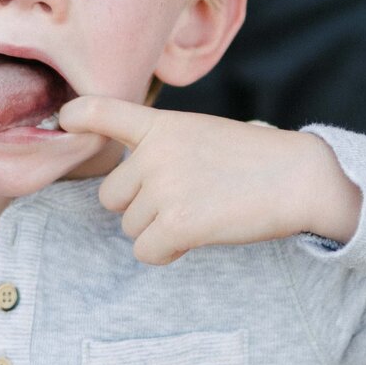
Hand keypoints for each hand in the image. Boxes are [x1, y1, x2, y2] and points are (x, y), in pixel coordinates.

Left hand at [55, 98, 361, 264]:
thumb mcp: (202, 133)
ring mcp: (164, 187)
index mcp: (162, 125)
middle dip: (140, 206)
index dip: (79, 116)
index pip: (103, 111)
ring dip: (158, 230)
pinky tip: (196, 238)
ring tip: (200, 213)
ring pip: (130, 227)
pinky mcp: (176, 222)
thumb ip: (163, 147)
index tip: (65, 119)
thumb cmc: (257, 160)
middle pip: (112, 196)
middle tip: (185, 199)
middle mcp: (154, 153)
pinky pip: (146, 252)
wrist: (300, 177)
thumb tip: (131, 183)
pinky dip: (167, 253)